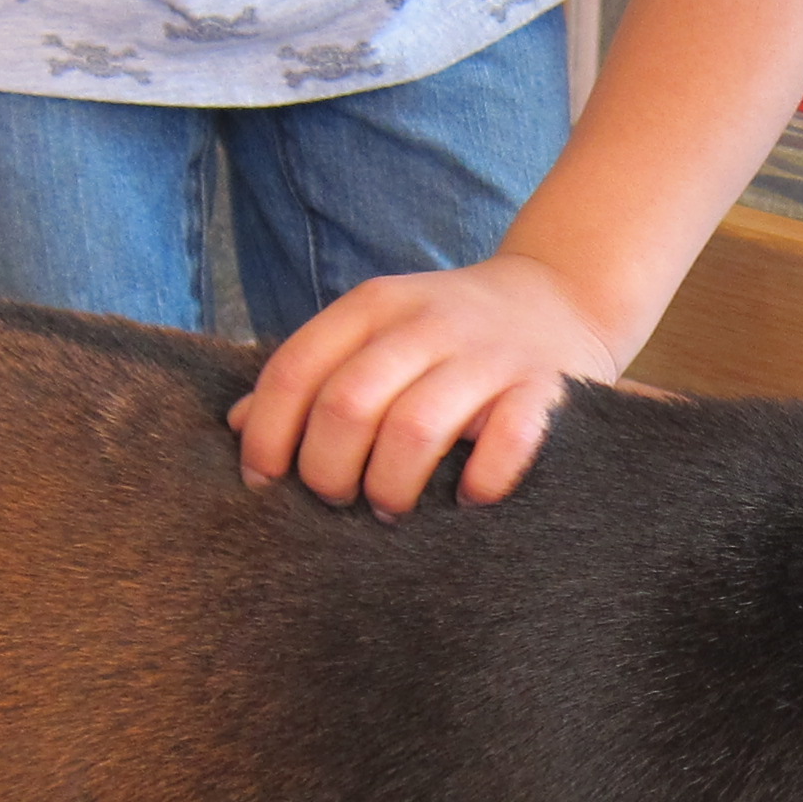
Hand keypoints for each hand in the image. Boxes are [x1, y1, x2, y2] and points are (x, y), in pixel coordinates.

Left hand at [229, 254, 621, 512]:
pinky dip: (480, 481)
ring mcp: (489, 355)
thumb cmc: (450, 334)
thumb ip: (313, 372)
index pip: (296, 370)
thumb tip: (238, 425)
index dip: (267, 436)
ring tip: (391, 505)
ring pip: (415, 428)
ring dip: (391, 484)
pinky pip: (506, 442)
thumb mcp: (376, 332)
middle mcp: (427, 323)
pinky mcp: (544, 388)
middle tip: (338, 499)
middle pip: (348, 405)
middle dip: (327, 471)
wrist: (564, 295)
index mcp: (374, 307)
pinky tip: (469, 497)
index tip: (265, 482)